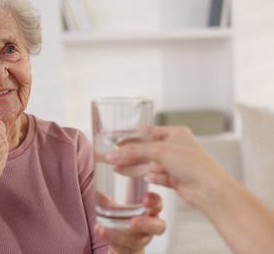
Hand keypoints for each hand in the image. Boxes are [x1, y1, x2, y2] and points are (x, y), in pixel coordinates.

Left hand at [95, 192, 164, 253]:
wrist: (123, 244)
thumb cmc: (123, 221)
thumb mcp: (115, 209)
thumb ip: (105, 201)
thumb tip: (95, 191)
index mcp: (149, 212)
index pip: (157, 204)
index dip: (155, 201)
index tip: (147, 197)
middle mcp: (150, 227)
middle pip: (157, 227)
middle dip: (146, 224)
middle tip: (133, 223)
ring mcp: (142, 240)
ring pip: (136, 241)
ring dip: (118, 235)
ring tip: (102, 229)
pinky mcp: (132, 251)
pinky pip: (124, 248)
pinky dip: (111, 240)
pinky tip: (100, 232)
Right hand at [106, 126, 226, 206]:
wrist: (209, 189)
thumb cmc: (193, 164)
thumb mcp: (159, 151)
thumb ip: (133, 152)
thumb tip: (112, 154)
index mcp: (176, 133)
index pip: (149, 132)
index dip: (133, 137)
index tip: (118, 143)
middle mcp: (176, 147)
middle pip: (147, 149)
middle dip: (131, 154)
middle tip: (114, 157)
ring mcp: (176, 164)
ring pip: (151, 164)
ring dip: (136, 167)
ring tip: (118, 168)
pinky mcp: (176, 179)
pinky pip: (158, 176)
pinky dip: (150, 177)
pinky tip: (143, 178)